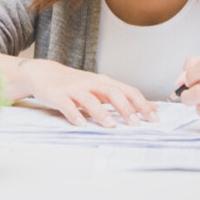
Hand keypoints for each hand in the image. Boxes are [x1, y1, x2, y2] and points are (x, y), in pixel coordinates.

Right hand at [15, 58, 158, 127]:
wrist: (44, 73)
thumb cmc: (76, 84)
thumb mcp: (101, 87)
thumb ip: (124, 96)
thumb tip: (152, 106)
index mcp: (104, 82)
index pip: (128, 91)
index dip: (142, 104)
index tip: (154, 118)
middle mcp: (91, 84)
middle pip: (112, 93)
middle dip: (125, 108)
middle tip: (136, 124)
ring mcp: (74, 89)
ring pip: (90, 99)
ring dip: (101, 113)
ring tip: (111, 126)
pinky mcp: (58, 95)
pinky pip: (67, 105)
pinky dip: (74, 114)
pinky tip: (81, 124)